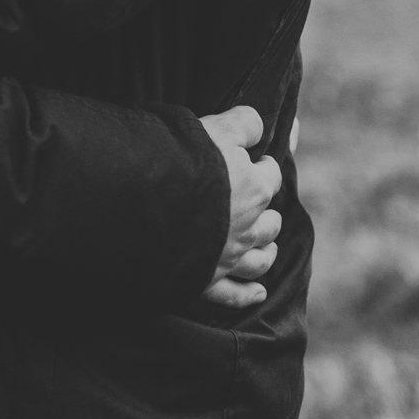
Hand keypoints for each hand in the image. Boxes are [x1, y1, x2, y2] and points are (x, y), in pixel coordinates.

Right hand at [198, 105, 282, 309]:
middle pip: (271, 221)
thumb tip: (257, 124)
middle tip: (256, 202)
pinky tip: (259, 293)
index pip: (271, 173)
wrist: (147, 206)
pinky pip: (234, 294)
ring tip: (267, 244)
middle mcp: (248, 227)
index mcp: (254, 188)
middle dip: (266, 210)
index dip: (262, 164)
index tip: (253, 159)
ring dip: (266, 250)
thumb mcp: (216, 128)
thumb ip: (243, 123)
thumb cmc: (182, 162)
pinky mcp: (207, 280)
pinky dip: (248, 294)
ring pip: (260, 259)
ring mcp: (229, 257)